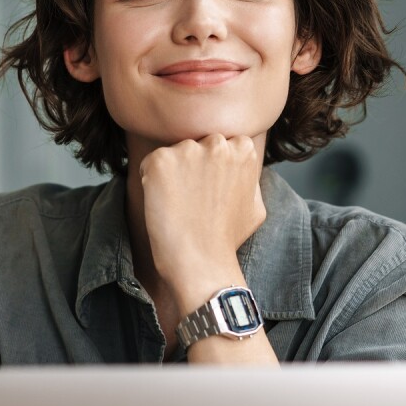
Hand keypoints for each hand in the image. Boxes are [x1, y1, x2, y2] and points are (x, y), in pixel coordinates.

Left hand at [138, 134, 265, 310]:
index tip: (209, 190)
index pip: (219, 143)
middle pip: (196, 144)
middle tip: (192, 198)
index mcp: (243, 149)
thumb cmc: (227, 239)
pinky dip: (150, 181)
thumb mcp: (256, 205)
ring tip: (178, 205)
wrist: (201, 262)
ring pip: (173, 154)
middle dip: (191, 165)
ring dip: (171, 173)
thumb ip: (249, 178)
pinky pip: (149, 164)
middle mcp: (217, 143)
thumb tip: (243, 167)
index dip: (211, 168)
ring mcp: (188, 150)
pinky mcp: (160, 161)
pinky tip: (163, 204)